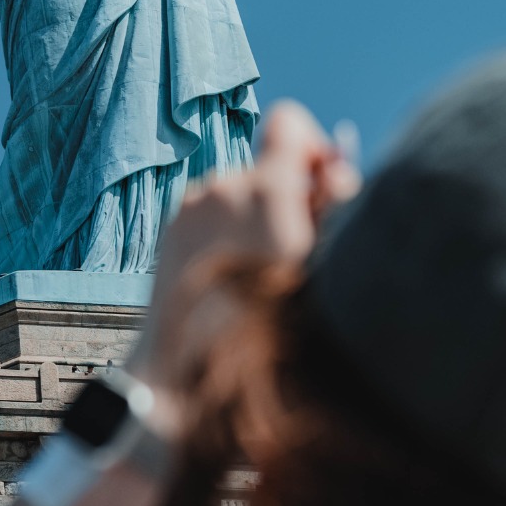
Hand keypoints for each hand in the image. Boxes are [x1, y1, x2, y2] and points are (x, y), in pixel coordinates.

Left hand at [128, 101, 360, 420]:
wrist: (188, 380)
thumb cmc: (271, 335)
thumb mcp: (323, 267)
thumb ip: (334, 211)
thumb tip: (332, 170)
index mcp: (266, 194)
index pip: (290, 124)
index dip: (312, 147)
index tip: (321, 186)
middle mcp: (222, 189)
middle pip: (267, 164)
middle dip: (289, 195)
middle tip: (298, 244)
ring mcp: (190, 209)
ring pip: (239, 191)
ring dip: (257, 218)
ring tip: (263, 274)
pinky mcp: (171, 229)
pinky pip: (212, 213)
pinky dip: (229, 233)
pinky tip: (233, 277)